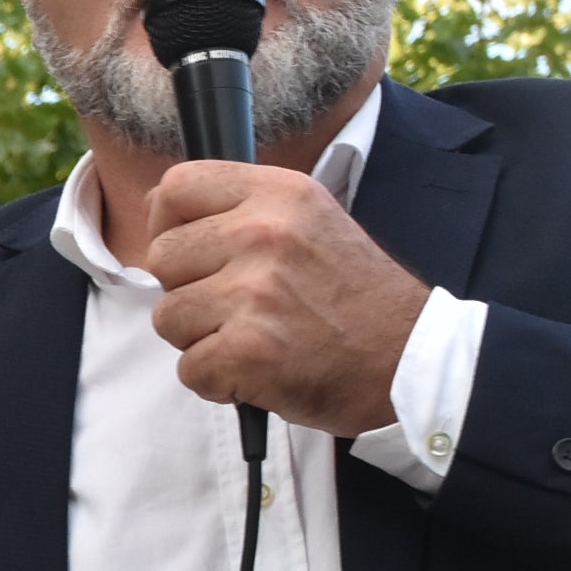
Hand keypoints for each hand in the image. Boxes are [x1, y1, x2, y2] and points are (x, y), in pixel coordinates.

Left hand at [145, 161, 428, 436]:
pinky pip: (190, 368)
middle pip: (162, 257)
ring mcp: (255, 292)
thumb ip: (242, 210)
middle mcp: (264, 233)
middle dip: (187, 290)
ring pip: (168, 317)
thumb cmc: (357, 300)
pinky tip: (260, 370)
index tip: (192, 252)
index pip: (176, 188)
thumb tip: (159, 212)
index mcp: (279, 193)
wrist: (411, 363)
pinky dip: (218, 382)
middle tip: (241, 308)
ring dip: (201, 339)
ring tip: (256, 338)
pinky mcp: (249, 350)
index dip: (169, 225)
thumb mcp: (311, 222)